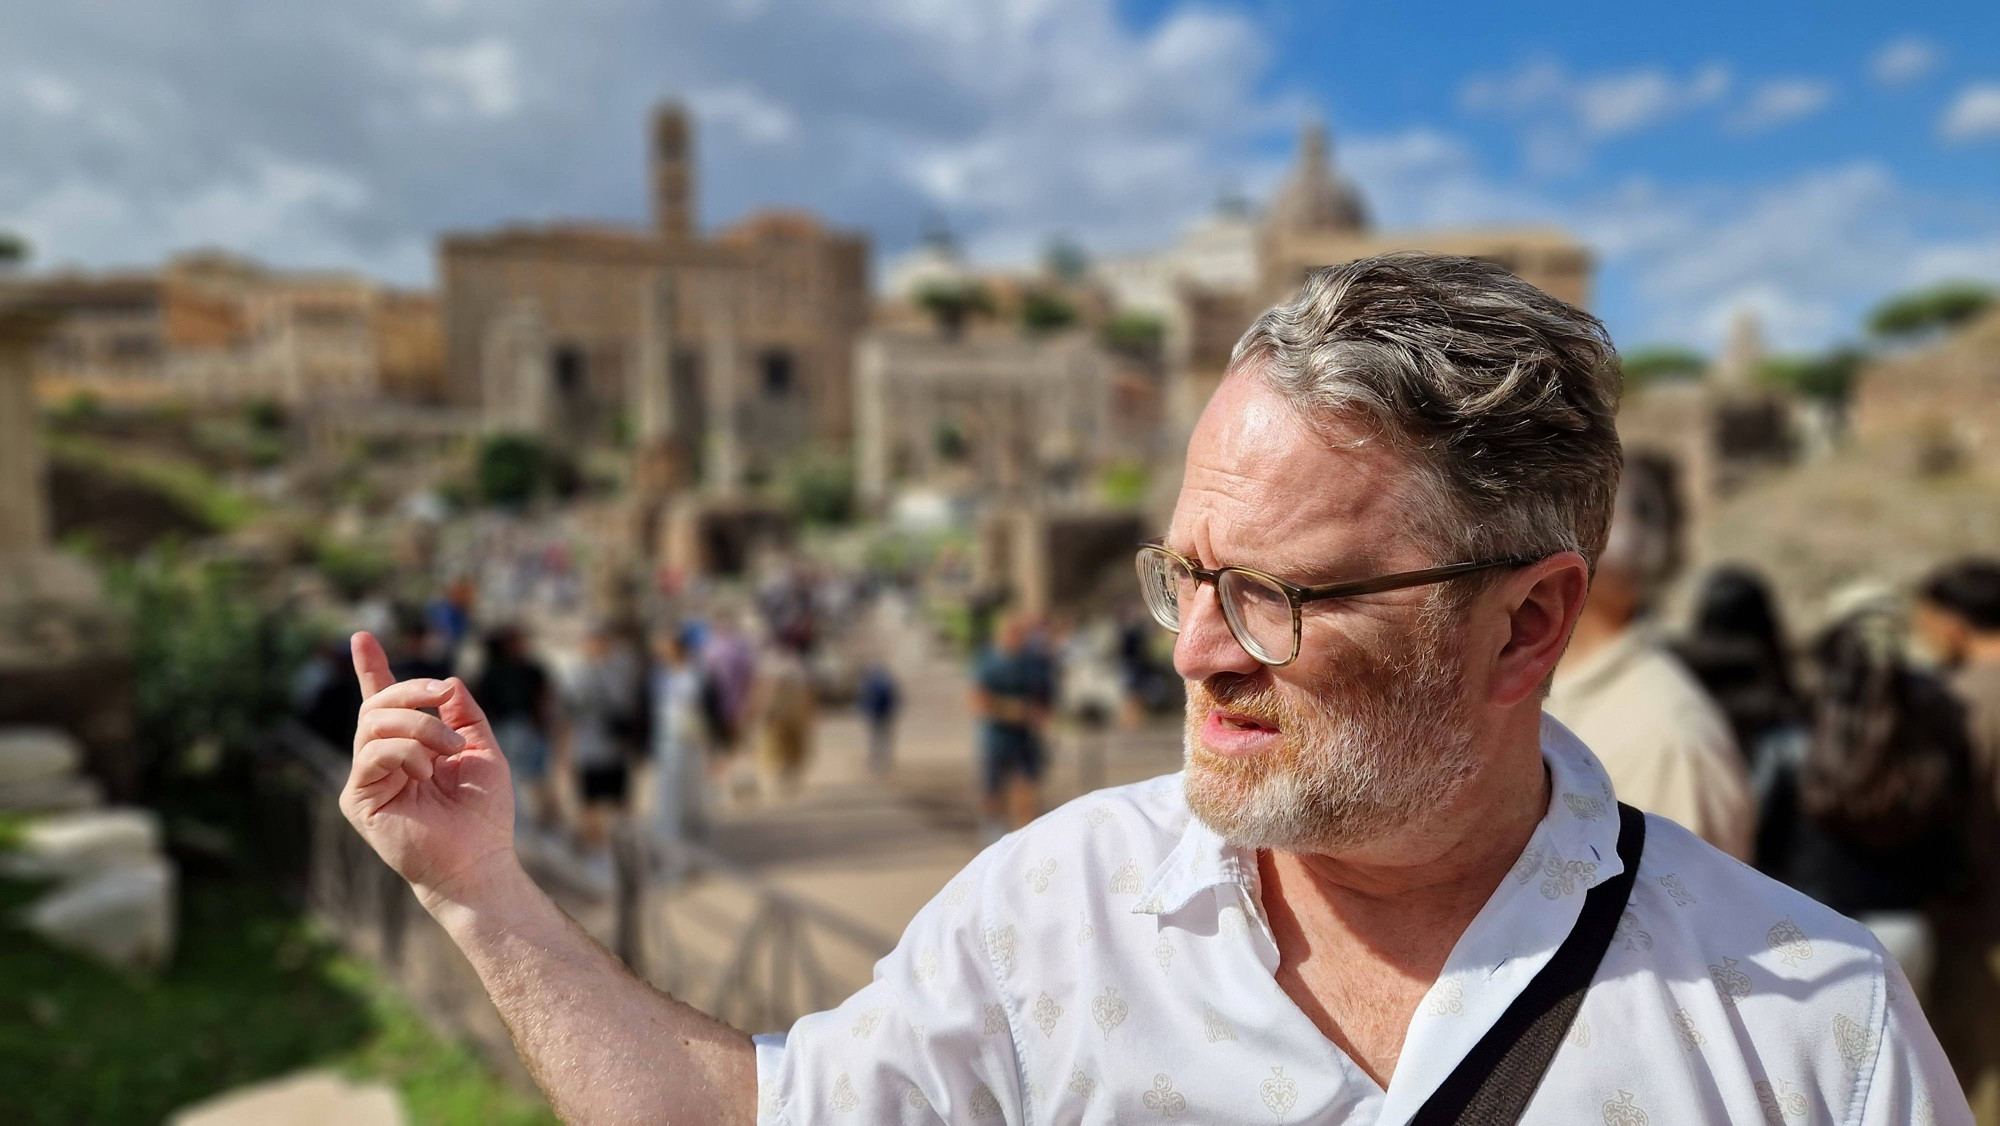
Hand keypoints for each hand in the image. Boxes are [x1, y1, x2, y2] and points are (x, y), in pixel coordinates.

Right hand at [341, 631, 518, 909]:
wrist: (480, 858)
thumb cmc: (484, 812)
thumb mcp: (483, 749)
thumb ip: (464, 714)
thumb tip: (449, 682)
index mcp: (411, 746)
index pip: (384, 701)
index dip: (372, 668)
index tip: (361, 636)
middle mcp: (383, 759)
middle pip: (378, 704)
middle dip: (414, 691)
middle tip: (445, 696)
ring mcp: (368, 778)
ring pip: (375, 723)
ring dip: (420, 726)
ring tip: (449, 751)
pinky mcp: (358, 799)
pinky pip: (372, 753)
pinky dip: (406, 752)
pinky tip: (426, 772)